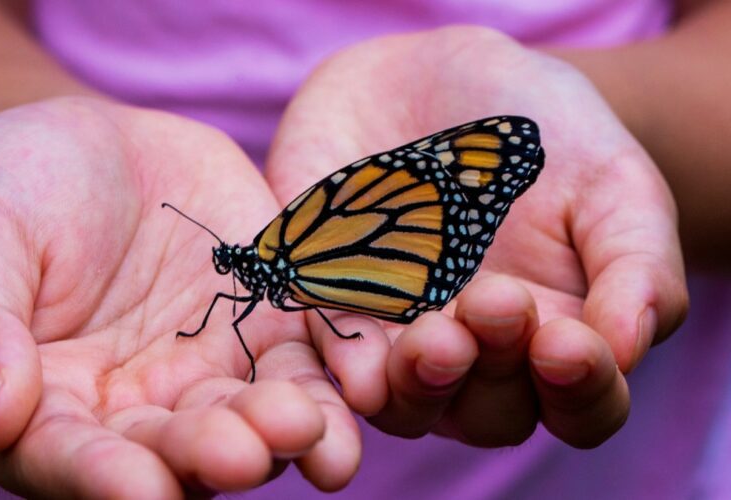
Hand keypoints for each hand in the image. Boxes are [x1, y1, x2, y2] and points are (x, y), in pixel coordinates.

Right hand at [0, 97, 358, 496]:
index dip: (102, 479)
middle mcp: (137, 409)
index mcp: (50, 407)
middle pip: (175, 453)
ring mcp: (210, 372)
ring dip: (283, 434)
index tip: (140, 489)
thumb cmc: (14, 189)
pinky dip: (333, 380)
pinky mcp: (269, 328)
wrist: (97, 144)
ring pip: (251, 419)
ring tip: (308, 428)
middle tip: (242, 453)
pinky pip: (306, 362)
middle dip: (210, 456)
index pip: (71, 460)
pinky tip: (359, 388)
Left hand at [265, 27, 687, 447]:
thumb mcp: (613, 183)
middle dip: (493, 372)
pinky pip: (331, 352)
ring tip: (433, 339)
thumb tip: (626, 349)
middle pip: (489, 414)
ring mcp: (401, 338)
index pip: (581, 405)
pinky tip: (358, 364)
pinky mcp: (331, 305)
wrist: (444, 77)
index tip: (567, 342)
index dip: (581, 390)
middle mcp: (477, 356)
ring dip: (419, 385)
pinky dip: (344, 363)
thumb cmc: (547, 136)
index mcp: (557, 338)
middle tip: (494, 302)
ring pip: (406, 403)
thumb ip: (636, 265)